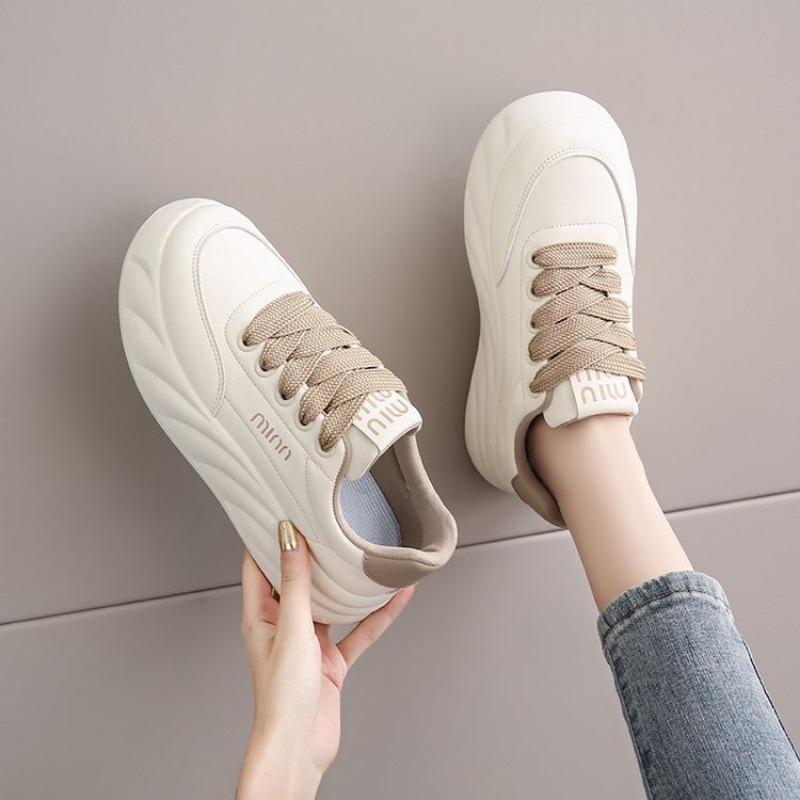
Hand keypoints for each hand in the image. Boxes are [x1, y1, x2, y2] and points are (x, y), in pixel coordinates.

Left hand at [236, 521, 414, 799]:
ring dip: (348, 583)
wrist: (300, 747)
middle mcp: (284, 626)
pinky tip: (395, 598)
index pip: (259, 566)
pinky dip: (376, 615)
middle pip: (298, 580)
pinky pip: (358, 630)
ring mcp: (309, 643)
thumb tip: (291, 541)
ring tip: (364, 554)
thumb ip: (296, 585)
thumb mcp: (292, 630)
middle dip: (313, 553)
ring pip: (332, 603)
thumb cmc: (282, 698)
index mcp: (261, 616)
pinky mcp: (332, 661)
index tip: (283, 508)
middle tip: (327, 522)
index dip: (269, 537)